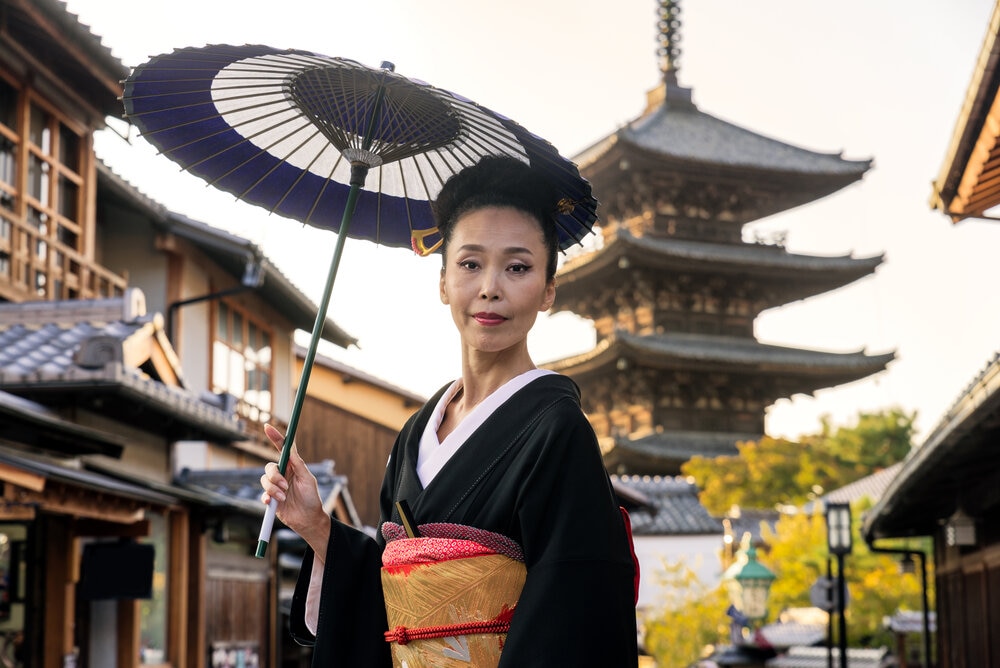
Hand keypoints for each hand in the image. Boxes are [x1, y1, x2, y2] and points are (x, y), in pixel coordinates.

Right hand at [260, 424, 329, 555]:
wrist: (308, 520)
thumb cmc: (311, 498)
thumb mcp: (308, 479)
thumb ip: (298, 464)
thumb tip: (290, 448)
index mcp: (293, 467)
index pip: (282, 449)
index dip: (275, 437)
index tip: (267, 426)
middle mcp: (283, 475)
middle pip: (269, 467)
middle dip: (275, 476)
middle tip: (285, 486)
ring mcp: (276, 486)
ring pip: (264, 480)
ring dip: (273, 489)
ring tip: (284, 497)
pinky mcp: (271, 499)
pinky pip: (262, 494)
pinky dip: (267, 497)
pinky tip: (274, 502)